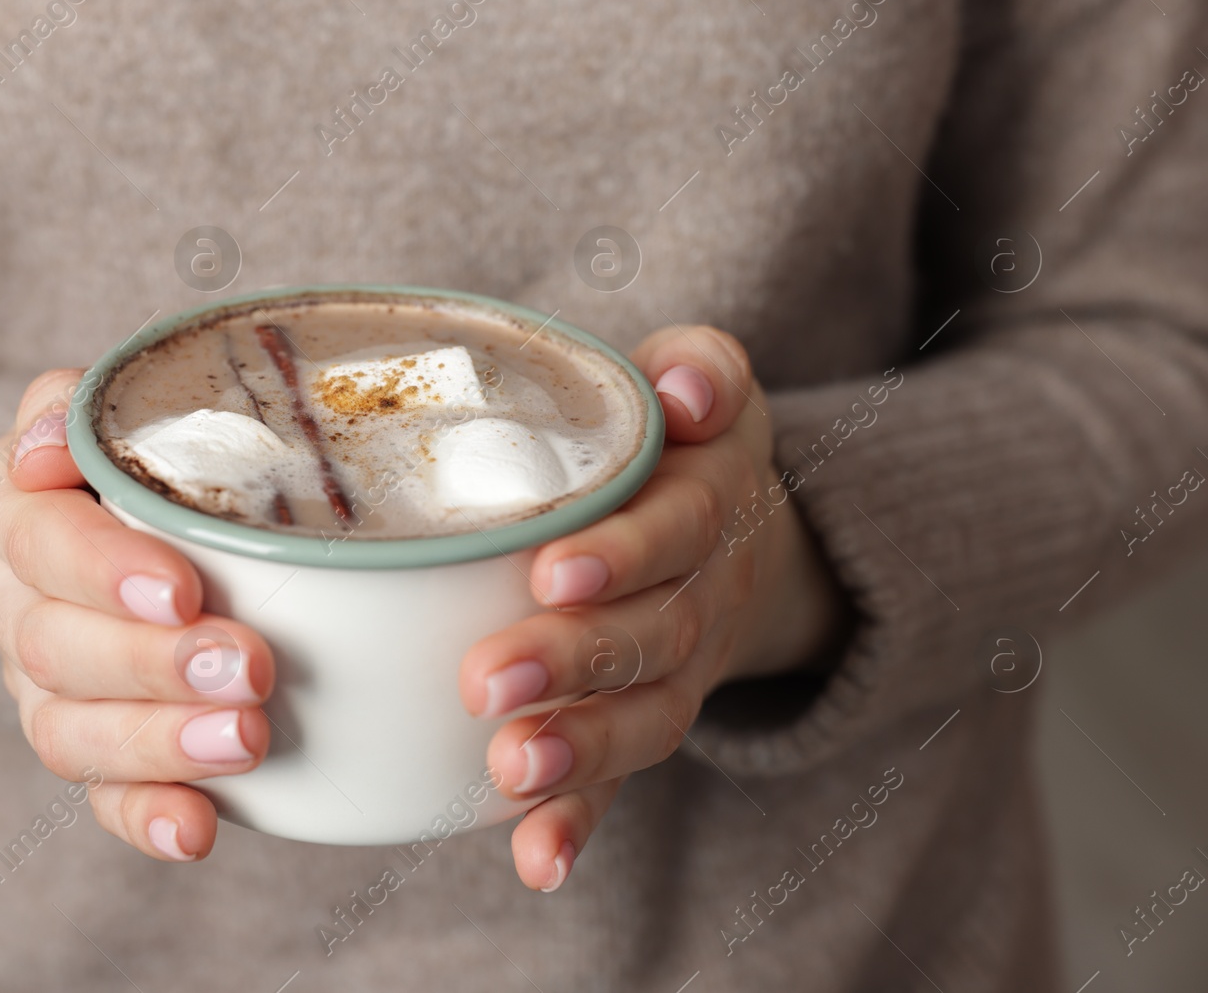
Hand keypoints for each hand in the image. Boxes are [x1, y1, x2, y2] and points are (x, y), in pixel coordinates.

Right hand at [0, 370, 276, 862]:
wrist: (107, 504)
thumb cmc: (132, 446)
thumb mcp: (104, 403)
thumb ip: (74, 406)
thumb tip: (46, 444)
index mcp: (7, 508)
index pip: (38, 540)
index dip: (104, 569)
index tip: (183, 588)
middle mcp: (7, 600)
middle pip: (54, 648)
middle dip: (154, 665)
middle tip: (250, 667)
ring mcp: (35, 685)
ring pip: (68, 732)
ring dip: (159, 744)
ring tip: (246, 740)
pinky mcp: (82, 744)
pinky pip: (97, 796)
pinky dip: (144, 817)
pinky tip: (196, 831)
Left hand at [458, 326, 848, 891]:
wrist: (741, 536)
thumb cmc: (687, 445)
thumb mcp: (709, 384)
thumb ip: (701, 368)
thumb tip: (685, 387)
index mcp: (708, 506)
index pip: (675, 530)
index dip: (622, 555)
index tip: (552, 573)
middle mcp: (701, 599)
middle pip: (651, 637)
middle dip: (574, 662)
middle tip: (490, 678)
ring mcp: (677, 674)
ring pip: (641, 721)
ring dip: (579, 752)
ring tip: (510, 770)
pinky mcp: (643, 723)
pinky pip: (622, 782)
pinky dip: (582, 824)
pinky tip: (540, 862)